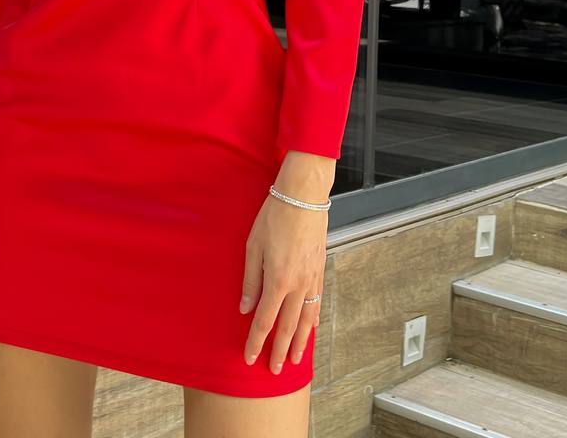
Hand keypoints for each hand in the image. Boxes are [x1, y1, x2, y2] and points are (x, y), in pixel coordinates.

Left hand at [239, 192, 325, 372]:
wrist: (302, 197)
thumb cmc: (274, 217)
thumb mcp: (253, 246)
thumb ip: (250, 281)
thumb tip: (245, 307)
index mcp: (277, 281)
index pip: (265, 321)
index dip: (256, 342)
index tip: (250, 358)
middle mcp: (298, 286)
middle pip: (288, 327)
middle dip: (280, 351)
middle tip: (275, 369)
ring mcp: (312, 279)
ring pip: (307, 320)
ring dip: (301, 342)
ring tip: (296, 358)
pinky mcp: (320, 270)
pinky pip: (318, 302)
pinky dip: (314, 319)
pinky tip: (312, 327)